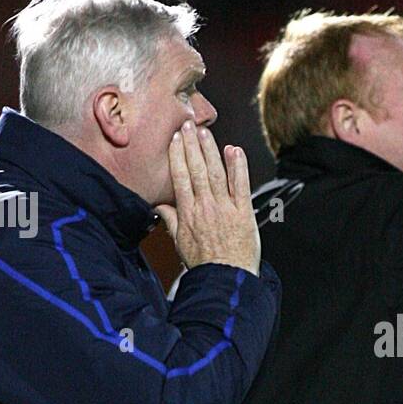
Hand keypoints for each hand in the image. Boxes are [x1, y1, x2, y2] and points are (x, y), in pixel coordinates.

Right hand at [155, 121, 260, 274]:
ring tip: (205, 132)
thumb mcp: (180, 242)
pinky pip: (241, 185)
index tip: (175, 138)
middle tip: (187, 124)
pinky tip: (234, 150)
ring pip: (216, 173)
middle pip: (196, 169)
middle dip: (191, 145)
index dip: (177, 155)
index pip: (180, 177)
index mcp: (188, 213)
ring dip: (210, 150)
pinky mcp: (244, 212)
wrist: (226, 279)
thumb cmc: (204, 263)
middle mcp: (205, 206)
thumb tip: (158, 205)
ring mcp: (225, 208)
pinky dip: (238, 166)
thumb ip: (170, 220)